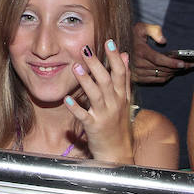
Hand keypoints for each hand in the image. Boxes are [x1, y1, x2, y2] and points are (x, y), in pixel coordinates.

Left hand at [64, 39, 133, 163]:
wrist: (118, 152)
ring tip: (76, 67)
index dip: (115, 57)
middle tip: (85, 48)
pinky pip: (84, 116)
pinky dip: (76, 108)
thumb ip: (124, 77)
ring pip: (96, 95)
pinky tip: (67, 99)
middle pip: (106, 80)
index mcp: (121, 95)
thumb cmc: (119, 123)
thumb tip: (125, 55)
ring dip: (86, 81)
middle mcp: (114, 103)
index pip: (120, 72)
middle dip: (96, 64)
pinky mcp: (93, 127)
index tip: (109, 41)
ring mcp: (104, 115)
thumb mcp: (125, 99)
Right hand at [132, 22, 192, 83]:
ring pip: (160, 76)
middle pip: (162, 69)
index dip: (171, 62)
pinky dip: (166, 77)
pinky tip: (173, 72)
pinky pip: (156, 80)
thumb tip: (163, 41)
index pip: (158, 59)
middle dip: (178, 67)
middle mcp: (138, 64)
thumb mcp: (142, 27)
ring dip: (174, 73)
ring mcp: (138, 73)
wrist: (118, 46)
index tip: (183, 63)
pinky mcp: (138, 78)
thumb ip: (154, 30)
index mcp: (140, 51)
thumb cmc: (133, 35)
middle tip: (191, 64)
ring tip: (185, 68)